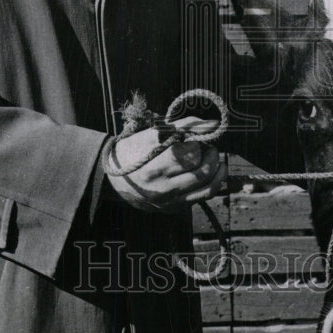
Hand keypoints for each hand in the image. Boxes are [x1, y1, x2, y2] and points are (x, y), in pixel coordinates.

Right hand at [104, 117, 227, 212]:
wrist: (114, 180)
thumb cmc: (133, 151)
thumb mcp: (151, 133)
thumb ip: (182, 126)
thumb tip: (212, 124)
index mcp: (154, 167)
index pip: (189, 155)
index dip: (196, 143)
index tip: (192, 138)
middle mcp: (163, 188)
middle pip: (202, 171)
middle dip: (210, 154)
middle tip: (207, 146)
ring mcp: (170, 201)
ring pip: (208, 188)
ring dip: (218, 169)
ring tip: (214, 158)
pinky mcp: (174, 208)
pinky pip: (203, 197)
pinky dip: (214, 182)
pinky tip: (212, 171)